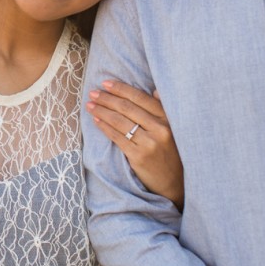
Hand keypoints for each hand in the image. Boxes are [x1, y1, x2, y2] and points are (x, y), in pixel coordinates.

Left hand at [87, 80, 183, 209]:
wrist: (174, 182)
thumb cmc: (170, 152)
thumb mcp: (173, 129)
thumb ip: (162, 109)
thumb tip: (155, 90)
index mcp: (167, 118)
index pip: (140, 98)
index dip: (121, 89)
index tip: (105, 83)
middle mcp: (160, 129)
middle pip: (127, 108)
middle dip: (107, 98)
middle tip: (92, 93)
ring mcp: (149, 143)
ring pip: (119, 122)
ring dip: (102, 111)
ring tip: (90, 105)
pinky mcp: (139, 156)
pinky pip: (117, 137)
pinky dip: (104, 127)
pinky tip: (96, 120)